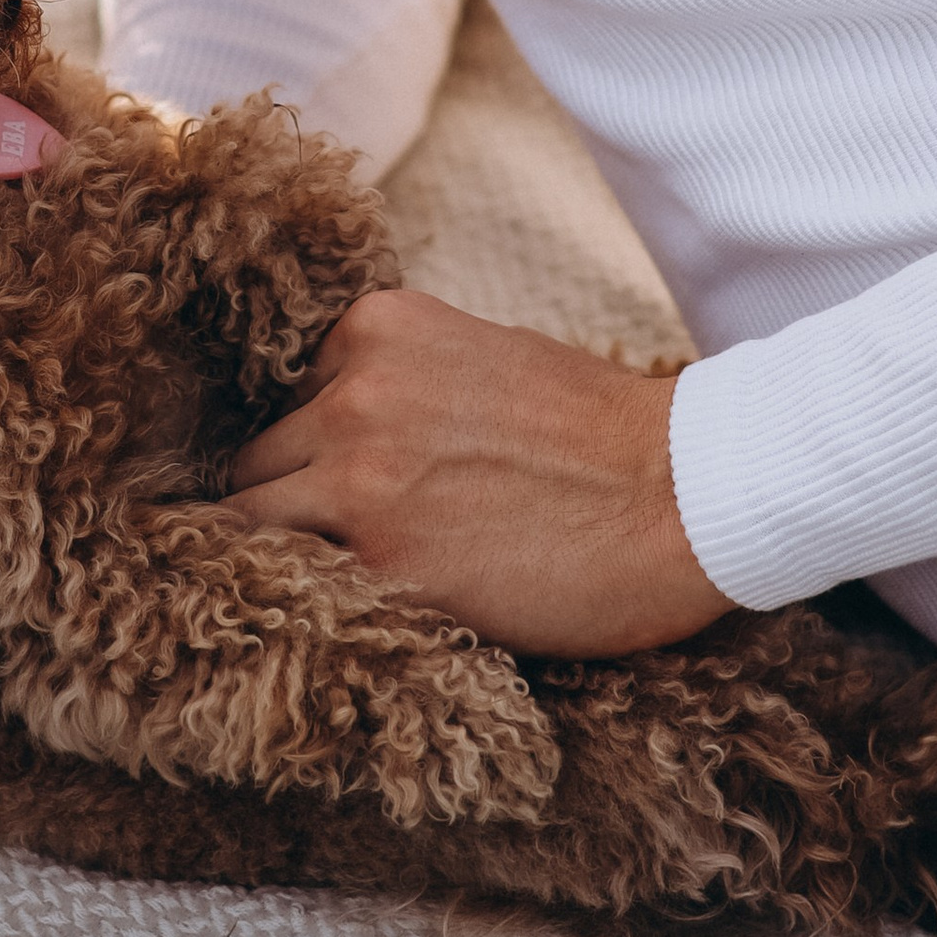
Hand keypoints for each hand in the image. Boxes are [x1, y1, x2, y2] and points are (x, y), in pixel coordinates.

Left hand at [223, 287, 727, 657]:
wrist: (685, 493)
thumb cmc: (604, 435)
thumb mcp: (487, 357)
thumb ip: (404, 380)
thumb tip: (344, 425)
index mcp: (377, 328)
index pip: (287, 396)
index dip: (316, 448)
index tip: (356, 481)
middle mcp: (354, 392)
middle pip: (258, 458)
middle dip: (295, 499)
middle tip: (354, 539)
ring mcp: (358, 478)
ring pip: (251, 518)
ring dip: (291, 552)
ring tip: (348, 577)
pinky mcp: (382, 563)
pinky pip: (294, 582)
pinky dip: (310, 598)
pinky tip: (355, 608)